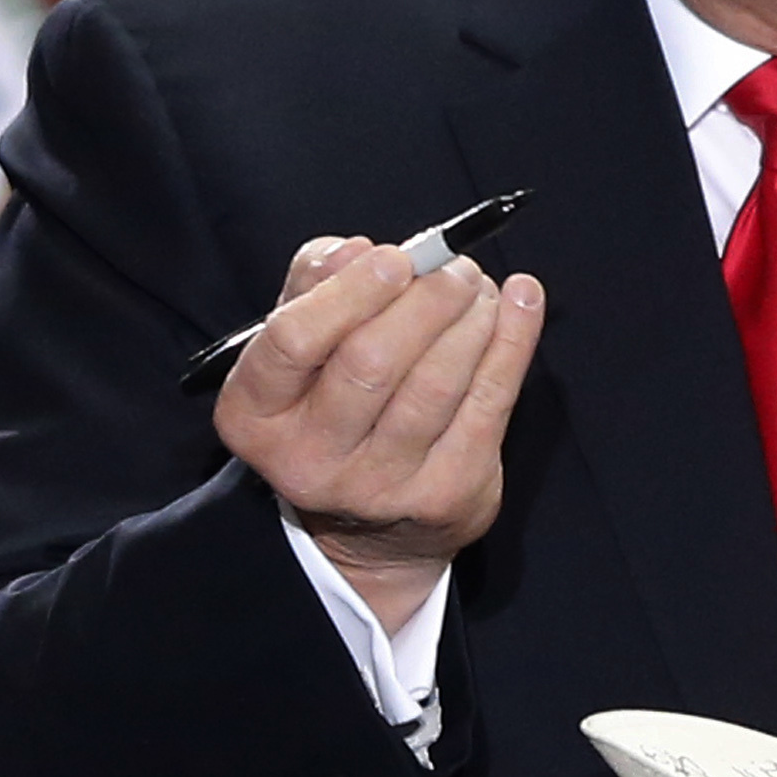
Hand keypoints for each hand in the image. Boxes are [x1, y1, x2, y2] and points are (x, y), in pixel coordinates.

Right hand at [215, 231, 546, 628]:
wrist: (372, 525)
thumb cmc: (333, 400)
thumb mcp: (302, 343)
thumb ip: (317, 282)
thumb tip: (359, 251)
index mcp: (254, 415)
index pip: (292, 341)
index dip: (351, 290)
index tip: (397, 257)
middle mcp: (307, 460)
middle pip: (370, 362)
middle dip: (425, 300)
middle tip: (454, 268)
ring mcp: (378, 487)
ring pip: (435, 384)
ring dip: (471, 318)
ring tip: (478, 287)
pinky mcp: (444, 495)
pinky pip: (488, 404)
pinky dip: (513, 341)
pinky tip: (522, 302)